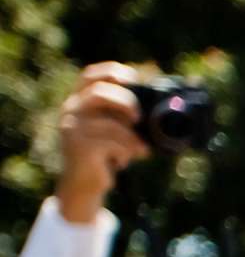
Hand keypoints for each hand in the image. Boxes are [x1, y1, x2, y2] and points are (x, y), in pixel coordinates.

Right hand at [55, 62, 147, 222]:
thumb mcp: (116, 132)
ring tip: (139, 150)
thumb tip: (162, 109)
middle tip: (139, 117)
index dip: (113, 71)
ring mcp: (72, 128)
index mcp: (79, 101)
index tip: (134, 78)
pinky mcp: (78, 147)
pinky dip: (125, 151)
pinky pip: (110, 143)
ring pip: (109, 123)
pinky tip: (126, 160)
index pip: (90, 75)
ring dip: (131, 137)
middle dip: (125, 101)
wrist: (84, 184)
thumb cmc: (105, 155)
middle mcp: (71, 110)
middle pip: (98, 93)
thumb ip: (127, 118)